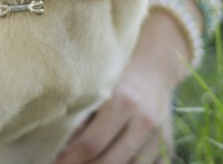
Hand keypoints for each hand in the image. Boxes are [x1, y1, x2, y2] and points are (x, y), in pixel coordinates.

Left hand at [54, 11, 192, 162]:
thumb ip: (81, 115)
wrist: (155, 68)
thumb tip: (62, 144)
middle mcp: (144, 121)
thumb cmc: (117, 75)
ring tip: (86, 163)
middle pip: (109, 162)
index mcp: (122, 102)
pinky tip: (112, 161)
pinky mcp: (168, 146)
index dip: (69, 158)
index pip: (91, 143)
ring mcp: (160, 137)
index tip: (54, 162)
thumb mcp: (97, 87)